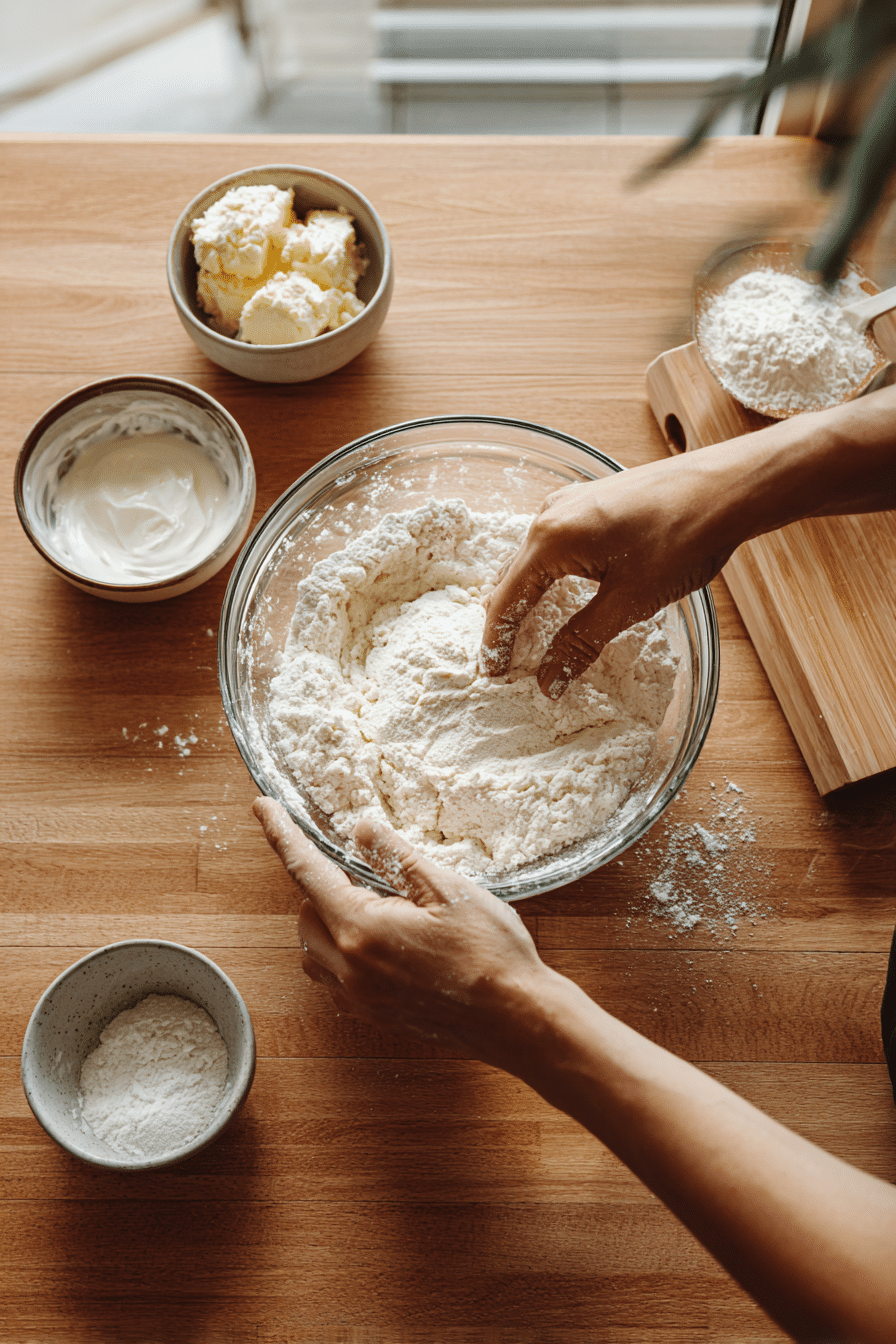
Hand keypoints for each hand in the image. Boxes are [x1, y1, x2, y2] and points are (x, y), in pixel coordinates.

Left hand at [252, 797, 555, 1067]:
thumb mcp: (447, 889)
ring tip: (377, 907)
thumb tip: (360, 828)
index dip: (282, 835)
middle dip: (321, 886)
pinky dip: (342, 952)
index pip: (306, 872)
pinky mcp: (375, 1014)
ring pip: (313, 951)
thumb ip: (396, 856)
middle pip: (305, 914)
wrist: (517, 1018)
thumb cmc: (490, 952)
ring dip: (328, 922)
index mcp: (363, 930)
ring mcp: (361, 997)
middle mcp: (351, 968)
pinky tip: (385, 942)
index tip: (262, 808)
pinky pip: (334, 978)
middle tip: (366, 871)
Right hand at [480, 455, 738, 697]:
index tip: (490, 674)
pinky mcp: (591, 501)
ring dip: (525, 597)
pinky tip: (559, 594)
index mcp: (550, 539)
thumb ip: (581, 641)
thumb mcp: (629, 601)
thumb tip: (547, 680)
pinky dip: (546, 576)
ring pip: (530, 560)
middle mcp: (550, 515)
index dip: (495, 642)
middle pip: (510, 578)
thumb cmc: (683, 539)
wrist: (728, 487)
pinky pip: (552, 544)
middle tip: (504, 661)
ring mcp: (570, 502)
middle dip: (505, 621)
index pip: (506, 600)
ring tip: (526, 634)